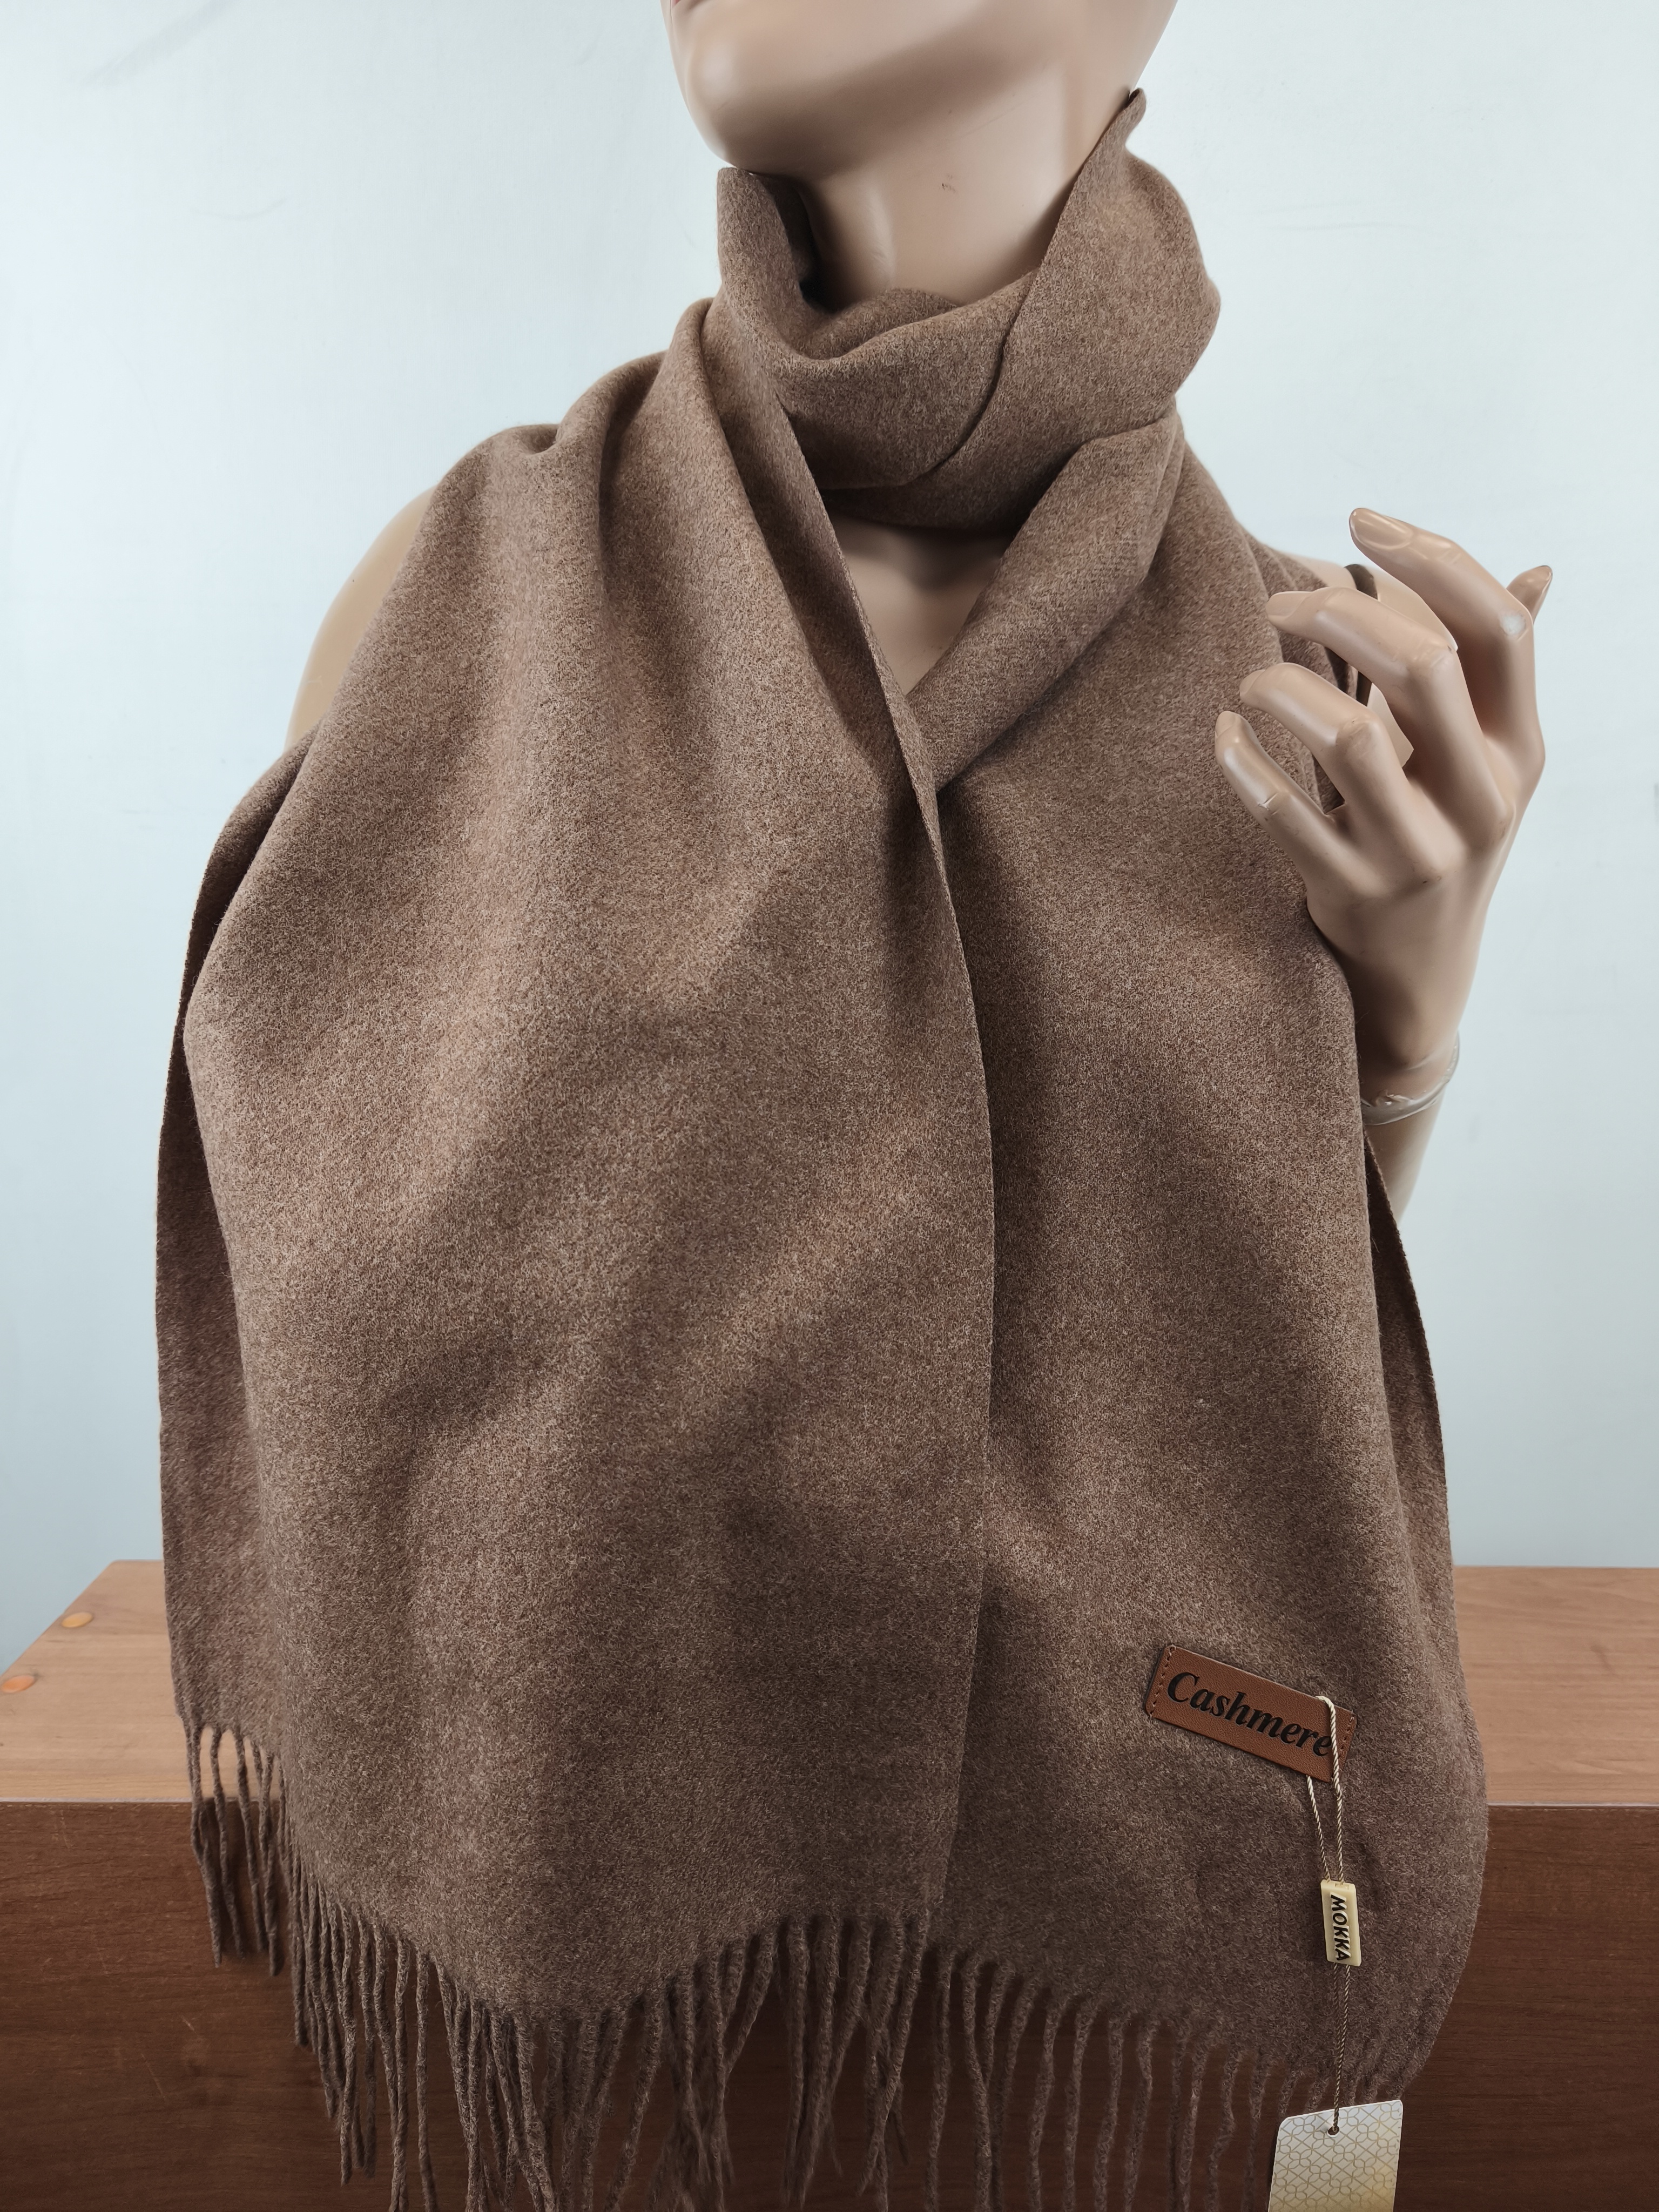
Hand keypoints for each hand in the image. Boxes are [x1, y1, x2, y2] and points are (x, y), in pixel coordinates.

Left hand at [1215, 510, 1549, 1102]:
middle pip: (1424, 666)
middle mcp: (1483, 799)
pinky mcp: (1351, 892)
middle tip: (1280, 602)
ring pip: (1346, 736)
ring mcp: (1418, 852)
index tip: (1361, 519)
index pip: (1500, 628)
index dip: (1432, 557)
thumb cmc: (1446, 839)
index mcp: (1521, 750)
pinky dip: (1241, 760)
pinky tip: (1223, 733)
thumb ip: (1498, 673)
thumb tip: (1537, 571)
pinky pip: (1282, 811)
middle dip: (1339, 613)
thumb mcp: (1489, 765)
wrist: (1420, 978)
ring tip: (1251, 679)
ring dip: (1282, 687)